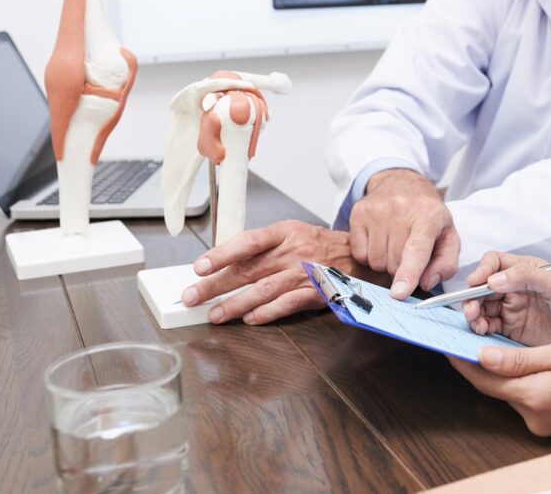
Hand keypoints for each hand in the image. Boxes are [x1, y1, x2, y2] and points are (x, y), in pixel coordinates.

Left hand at [180, 220, 355, 324]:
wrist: (357, 256)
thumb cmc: (318, 245)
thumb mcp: (292, 233)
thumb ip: (263, 245)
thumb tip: (225, 259)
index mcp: (285, 232)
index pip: (248, 241)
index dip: (222, 254)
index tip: (199, 267)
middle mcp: (293, 252)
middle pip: (248, 269)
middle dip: (216, 285)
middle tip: (193, 297)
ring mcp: (304, 274)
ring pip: (263, 290)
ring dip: (235, 305)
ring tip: (215, 314)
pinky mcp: (315, 293)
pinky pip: (286, 305)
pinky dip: (265, 313)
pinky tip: (248, 319)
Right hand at [349, 169, 459, 299]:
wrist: (400, 181)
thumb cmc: (426, 213)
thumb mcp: (448, 235)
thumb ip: (446, 263)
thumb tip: (426, 283)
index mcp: (428, 215)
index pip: (416, 249)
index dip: (408, 273)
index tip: (400, 293)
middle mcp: (400, 209)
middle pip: (394, 263)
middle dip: (401, 269)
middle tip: (408, 252)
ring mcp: (376, 210)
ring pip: (376, 262)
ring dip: (385, 262)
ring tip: (394, 244)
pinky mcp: (358, 213)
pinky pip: (360, 254)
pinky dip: (369, 255)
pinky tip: (379, 240)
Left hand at [449, 339, 550, 436]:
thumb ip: (519, 359)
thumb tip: (482, 357)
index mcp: (533, 396)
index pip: (483, 379)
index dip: (462, 359)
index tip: (446, 341)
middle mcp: (534, 416)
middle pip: (495, 386)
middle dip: (481, 361)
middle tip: (471, 332)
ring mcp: (545, 423)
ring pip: (512, 391)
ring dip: (504, 370)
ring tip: (498, 341)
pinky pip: (529, 398)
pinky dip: (523, 379)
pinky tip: (526, 361)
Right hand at [462, 252, 550, 346]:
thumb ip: (527, 276)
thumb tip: (494, 279)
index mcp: (524, 270)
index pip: (494, 263)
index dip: (481, 271)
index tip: (475, 283)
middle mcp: (514, 287)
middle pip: (482, 287)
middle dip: (471, 298)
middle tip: (471, 311)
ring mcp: (512, 310)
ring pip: (482, 308)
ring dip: (474, 315)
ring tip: (478, 325)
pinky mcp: (512, 330)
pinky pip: (489, 327)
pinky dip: (481, 330)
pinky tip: (483, 334)